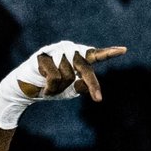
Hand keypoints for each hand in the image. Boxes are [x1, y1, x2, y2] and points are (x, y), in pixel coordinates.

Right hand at [0, 42, 127, 129]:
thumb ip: (82, 85)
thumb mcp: (71, 90)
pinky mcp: (42, 57)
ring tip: (51, 88)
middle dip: (92, 84)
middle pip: (85, 67)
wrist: (26, 91)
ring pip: (68, 75)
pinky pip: (55, 78)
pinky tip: (43, 88)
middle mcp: (68, 50)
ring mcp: (54, 52)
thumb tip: (86, 83)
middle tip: (98, 99)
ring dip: (60, 88)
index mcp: (78, 57)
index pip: (95, 56)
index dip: (109, 53)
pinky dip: (51, 88)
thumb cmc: (53, 88)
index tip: (124, 50)